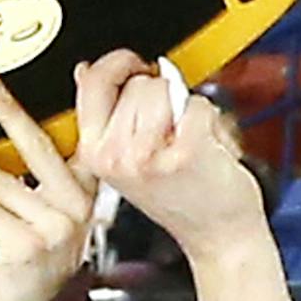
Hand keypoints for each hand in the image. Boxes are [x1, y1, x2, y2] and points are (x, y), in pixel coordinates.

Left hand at [0, 69, 98, 300]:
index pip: (78, 140)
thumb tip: (21, 129)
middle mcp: (74, 206)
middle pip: (38, 147)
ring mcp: (51, 228)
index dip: (74, 103)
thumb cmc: (45, 263)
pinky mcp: (24, 247)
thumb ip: (48, 175)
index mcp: (86, 191)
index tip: (67, 73)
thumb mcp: (59, 214)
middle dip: (9, 111)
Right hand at [74, 54, 266, 265]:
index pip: (91, 81)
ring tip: (185, 138)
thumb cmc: (181, 199)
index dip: (118, 64)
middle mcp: (116, 156)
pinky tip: (205, 145)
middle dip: (158, 94)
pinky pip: (197, 104)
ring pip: (165, 88)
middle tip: (169, 126)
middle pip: (136, 83)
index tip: (134, 66)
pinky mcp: (186, 152)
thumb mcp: (127, 160)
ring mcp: (149, 155)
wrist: (217, 236)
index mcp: (95, 153)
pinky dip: (209, 118)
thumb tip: (83, 72)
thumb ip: (105, 115)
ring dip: (183, 106)